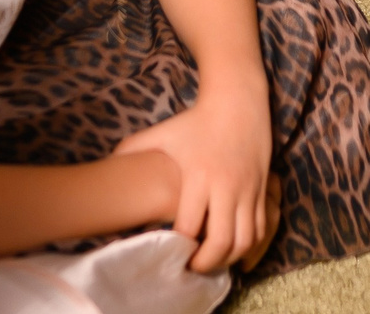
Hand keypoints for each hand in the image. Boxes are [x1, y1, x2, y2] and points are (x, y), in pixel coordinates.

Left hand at [115, 86, 276, 274]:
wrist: (237, 100)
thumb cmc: (196, 120)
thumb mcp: (164, 133)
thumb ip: (134, 148)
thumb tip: (107, 163)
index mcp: (199, 176)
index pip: (189, 227)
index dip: (180, 247)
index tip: (171, 255)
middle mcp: (226, 186)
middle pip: (220, 242)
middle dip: (205, 263)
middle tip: (192, 268)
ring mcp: (248, 189)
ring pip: (245, 241)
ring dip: (230, 259)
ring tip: (213, 262)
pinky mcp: (263, 188)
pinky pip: (262, 229)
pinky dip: (249, 246)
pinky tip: (234, 249)